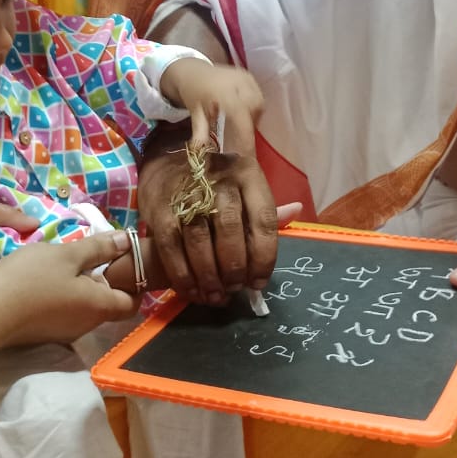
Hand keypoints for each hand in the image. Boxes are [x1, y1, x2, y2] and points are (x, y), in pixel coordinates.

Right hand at [0, 233, 137, 345]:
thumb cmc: (31, 279)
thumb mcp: (66, 255)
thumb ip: (98, 248)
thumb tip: (127, 241)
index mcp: (100, 306)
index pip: (133, 302)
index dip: (134, 283)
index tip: (122, 262)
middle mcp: (88, 325)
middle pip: (107, 305)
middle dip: (103, 281)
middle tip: (88, 257)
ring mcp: (65, 333)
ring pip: (83, 309)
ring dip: (79, 289)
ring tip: (61, 266)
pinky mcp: (44, 335)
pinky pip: (63, 314)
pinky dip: (61, 299)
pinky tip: (42, 282)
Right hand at [138, 132, 280, 304]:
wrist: (166, 162)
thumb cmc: (214, 184)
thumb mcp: (244, 187)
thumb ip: (265, 209)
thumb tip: (296, 211)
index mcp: (247, 174)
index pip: (263, 219)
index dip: (264, 257)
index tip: (259, 282)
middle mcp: (219, 180)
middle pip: (231, 229)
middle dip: (234, 267)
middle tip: (234, 288)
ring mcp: (187, 193)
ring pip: (200, 240)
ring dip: (208, 275)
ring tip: (214, 295)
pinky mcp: (160, 209)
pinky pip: (172, 247)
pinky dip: (182, 274)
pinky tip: (190, 290)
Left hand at [161, 59, 263, 152]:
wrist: (191, 71)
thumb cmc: (192, 93)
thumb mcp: (195, 113)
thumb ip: (200, 131)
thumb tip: (200, 152)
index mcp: (222, 92)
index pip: (241, 115)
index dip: (247, 135)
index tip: (248, 153)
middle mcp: (237, 82)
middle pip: (254, 108)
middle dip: (250, 124)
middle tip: (240, 136)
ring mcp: (244, 77)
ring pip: (258, 102)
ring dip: (254, 115)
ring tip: (241, 123)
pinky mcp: (248, 75)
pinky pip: (258, 94)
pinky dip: (254, 106)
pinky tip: (243, 112)